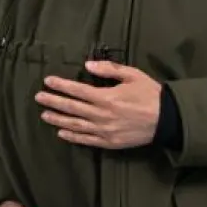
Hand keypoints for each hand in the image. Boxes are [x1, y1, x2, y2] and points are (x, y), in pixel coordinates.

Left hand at [34, 59, 161, 148]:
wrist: (166, 120)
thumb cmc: (150, 94)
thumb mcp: (132, 75)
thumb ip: (109, 69)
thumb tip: (88, 64)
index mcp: (106, 97)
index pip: (77, 90)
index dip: (60, 85)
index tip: (47, 81)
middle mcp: (101, 115)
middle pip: (71, 108)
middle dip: (53, 102)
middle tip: (39, 98)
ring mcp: (104, 131)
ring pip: (75, 126)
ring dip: (58, 120)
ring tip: (45, 115)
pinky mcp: (109, 142)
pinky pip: (86, 140)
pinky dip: (72, 137)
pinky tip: (62, 133)